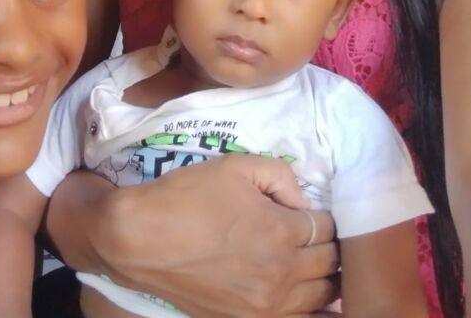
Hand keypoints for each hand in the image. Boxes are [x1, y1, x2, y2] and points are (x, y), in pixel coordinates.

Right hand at [90, 154, 338, 316]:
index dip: (323, 215)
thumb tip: (302, 201)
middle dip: (328, 245)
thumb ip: (280, 175)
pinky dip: (309, 307)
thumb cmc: (187, 196)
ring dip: (324, 278)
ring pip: (321, 297)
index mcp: (282, 232)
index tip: (311, 211)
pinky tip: (307, 295)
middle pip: (330, 263)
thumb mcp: (235, 166)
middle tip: (317, 235)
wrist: (140, 239)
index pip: (328, 227)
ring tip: (316, 263)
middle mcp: (281, 274)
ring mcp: (265, 306)